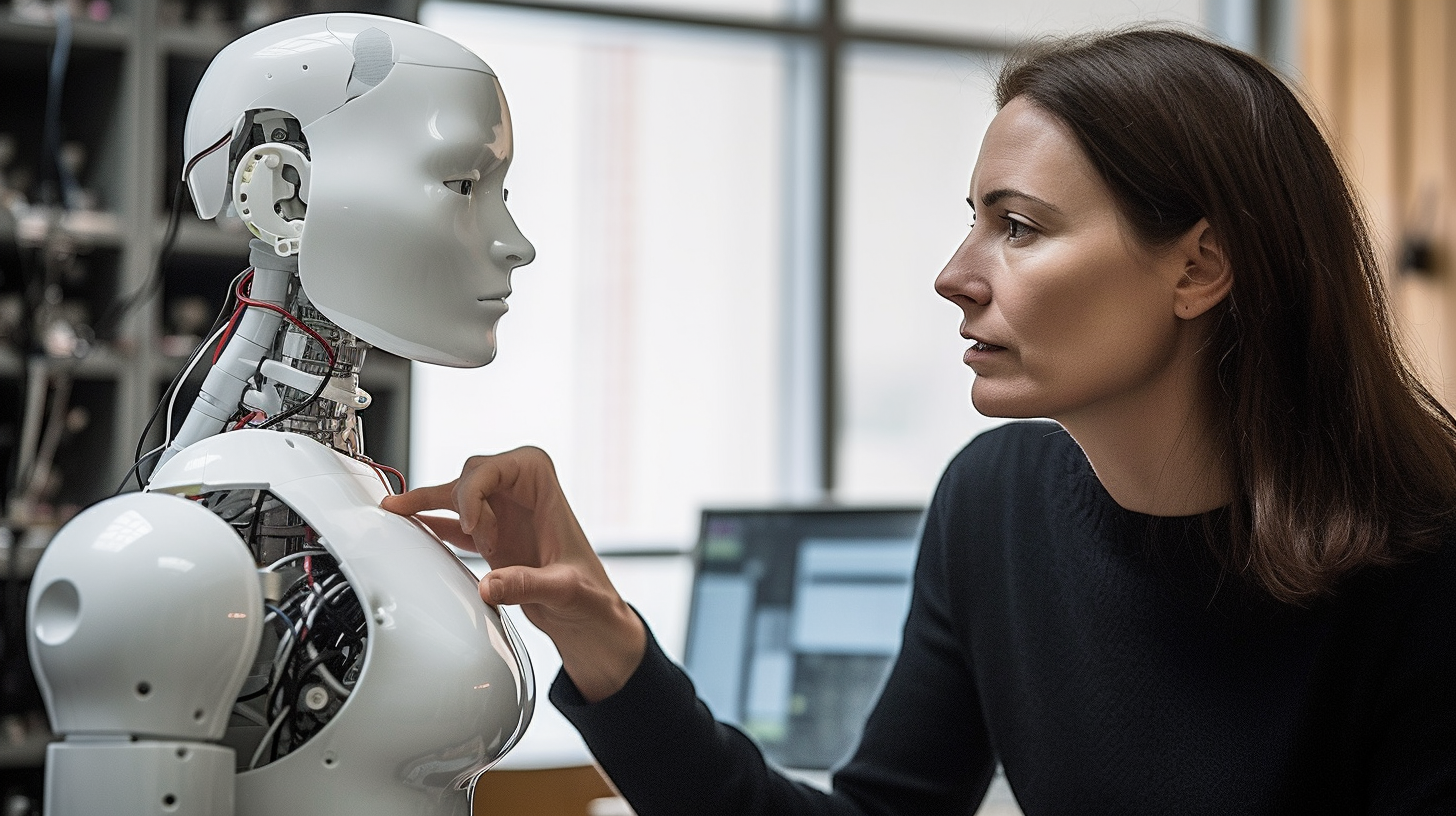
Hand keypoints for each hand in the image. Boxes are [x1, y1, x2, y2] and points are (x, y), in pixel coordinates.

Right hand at [380, 446, 644, 701]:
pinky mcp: (490, 537)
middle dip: (461, 503)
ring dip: (427, 503)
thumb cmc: (590, 595)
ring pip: (456, 495)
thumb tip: (491, 586)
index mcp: (544, 487)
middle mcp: (521, 493)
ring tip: (393, 509)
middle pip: (472, 475)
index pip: (498, 465)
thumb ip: (528, 585)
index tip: (473, 526)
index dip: (475, 490)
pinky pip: (453, 523)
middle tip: (476, 542)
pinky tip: (408, 525)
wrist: (588, 618)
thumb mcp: (564, 591)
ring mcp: (503, 514)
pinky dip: (431, 523)